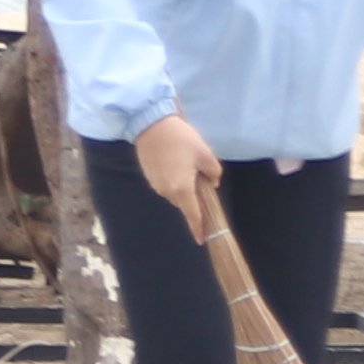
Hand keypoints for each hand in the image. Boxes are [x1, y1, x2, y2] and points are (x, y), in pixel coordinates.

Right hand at [131, 110, 220, 231]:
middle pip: (184, 203)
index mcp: (182, 189)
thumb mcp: (205, 153)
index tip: (202, 240)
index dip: (198, 228)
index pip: (193, 214)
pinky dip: (173, 180)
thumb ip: (213, 172)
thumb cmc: (180, 139)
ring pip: (174, 194)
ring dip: (182, 187)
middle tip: (200, 178)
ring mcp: (156, 185)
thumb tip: (213, 182)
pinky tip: (175, 162)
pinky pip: (165, 185)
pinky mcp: (149, 177)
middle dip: (193, 198)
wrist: (150, 124)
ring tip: (187, 165)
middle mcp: (167, 192)